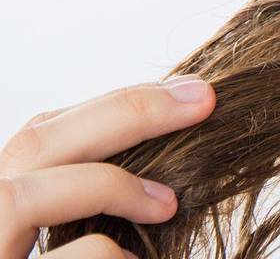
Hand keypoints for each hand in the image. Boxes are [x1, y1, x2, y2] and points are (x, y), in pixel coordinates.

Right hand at [0, 76, 215, 258]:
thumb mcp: (73, 229)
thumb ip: (93, 194)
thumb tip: (171, 148)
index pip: (43, 134)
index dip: (114, 105)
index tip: (188, 90)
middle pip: (33, 143)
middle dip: (124, 113)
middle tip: (203, 99)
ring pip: (23, 199)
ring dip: (108, 188)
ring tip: (168, 206)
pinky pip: (64, 257)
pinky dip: (104, 254)